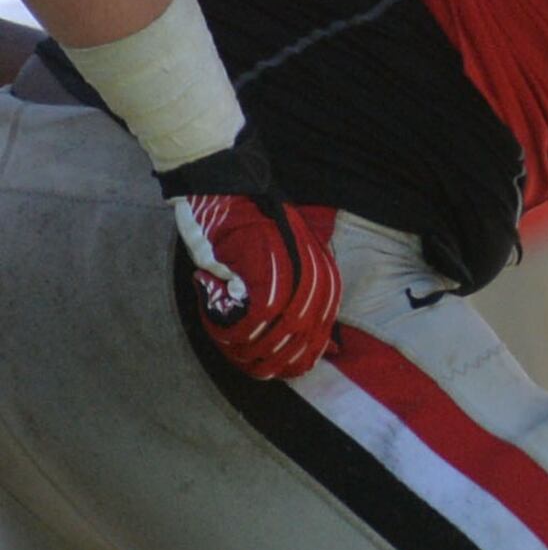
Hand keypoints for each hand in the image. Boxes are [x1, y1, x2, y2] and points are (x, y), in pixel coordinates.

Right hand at [159, 136, 340, 379]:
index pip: (323, 316)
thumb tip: (294, 327)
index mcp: (316, 262)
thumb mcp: (275, 250)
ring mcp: (283, 263)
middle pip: (307, 325)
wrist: (223, 176)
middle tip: (269, 373)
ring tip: (248, 363)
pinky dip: (244, 329)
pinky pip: (257, 307)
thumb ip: (285, 283)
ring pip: (284, 323)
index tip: (297, 368)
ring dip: (264, 349)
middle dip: (287, 357)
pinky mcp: (254, 262)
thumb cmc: (244, 216)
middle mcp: (308, 264)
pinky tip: (233, 340)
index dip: (310, 347)